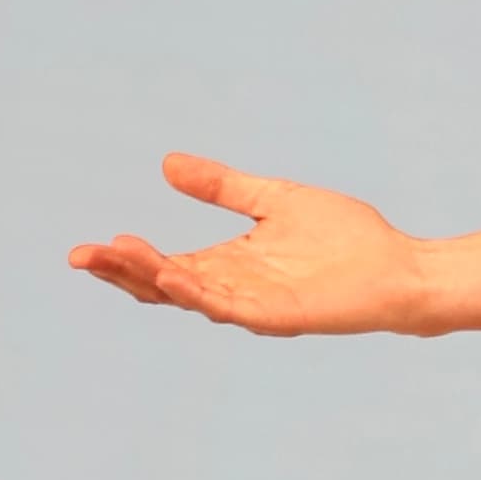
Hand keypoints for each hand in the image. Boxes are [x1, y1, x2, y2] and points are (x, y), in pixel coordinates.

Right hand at [66, 154, 431, 334]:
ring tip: (116, 254)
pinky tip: (171, 276)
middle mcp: (234, 288)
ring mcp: (254, 304)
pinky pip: (230, 307)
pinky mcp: (279, 316)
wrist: (400, 266)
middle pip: (164, 285)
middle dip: (122, 271)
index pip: (163, 265)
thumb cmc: (346, 236)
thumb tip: (167, 163)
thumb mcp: (272, 199)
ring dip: (151, 277)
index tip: (90, 246)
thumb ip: (223, 186)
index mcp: (228, 263)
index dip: (127, 257)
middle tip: (80, 255)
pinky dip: (198, 293)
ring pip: (190, 295)